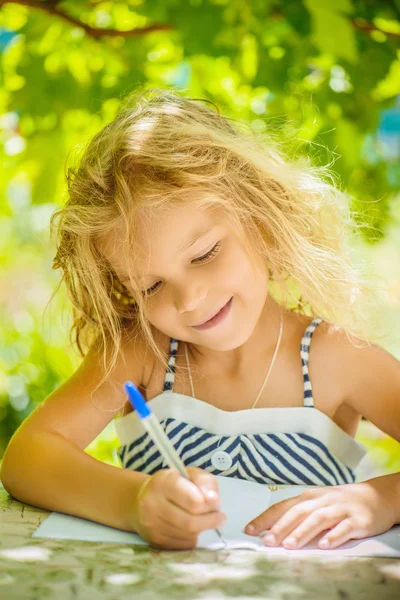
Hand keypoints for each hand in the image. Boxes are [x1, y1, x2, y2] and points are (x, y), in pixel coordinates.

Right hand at [132, 467, 225, 549]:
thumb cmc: (172, 484)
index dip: (209, 504)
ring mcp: (151, 524)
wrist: (141, 499)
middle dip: (210, 520)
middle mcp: (153, 504)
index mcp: (163, 482)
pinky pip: (182, 545)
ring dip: (202, 529)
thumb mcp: (190, 474)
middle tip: (220, 518)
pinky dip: (193, 538)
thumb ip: (204, 482)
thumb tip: (214, 501)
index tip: (216, 503)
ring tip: (205, 520)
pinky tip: (192, 528)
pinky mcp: (154, 540)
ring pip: (188, 534)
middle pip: (190, 521)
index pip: (192, 500)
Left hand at [244, 477, 398, 549]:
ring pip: (319, 519)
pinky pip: (344, 528)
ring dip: (303, 532)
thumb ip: (297, 514)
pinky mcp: (357, 520)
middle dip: (282, 527)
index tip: (249, 529)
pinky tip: (324, 545)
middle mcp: (322, 500)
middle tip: (268, 541)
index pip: (283, 506)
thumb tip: (270, 529)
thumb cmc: (339, 502)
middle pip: (299, 512)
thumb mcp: (317, 503)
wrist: (376, 496)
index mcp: (309, 496)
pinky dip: (333, 536)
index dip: (266, 518)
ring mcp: (340, 509)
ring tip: (290, 545)